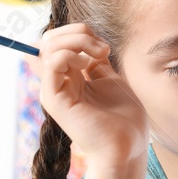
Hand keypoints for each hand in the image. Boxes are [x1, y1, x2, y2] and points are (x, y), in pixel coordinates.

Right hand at [37, 23, 148, 169]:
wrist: (128, 146)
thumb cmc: (124, 118)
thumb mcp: (110, 79)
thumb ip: (95, 61)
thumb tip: (87, 40)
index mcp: (70, 78)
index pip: (57, 42)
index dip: (77, 33)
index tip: (103, 48)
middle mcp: (58, 82)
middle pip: (50, 40)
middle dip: (78, 33)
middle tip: (103, 50)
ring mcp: (54, 91)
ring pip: (49, 46)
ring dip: (78, 42)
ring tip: (99, 55)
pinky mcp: (54, 100)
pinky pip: (52, 62)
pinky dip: (71, 54)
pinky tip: (87, 67)